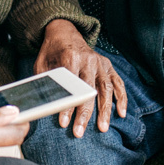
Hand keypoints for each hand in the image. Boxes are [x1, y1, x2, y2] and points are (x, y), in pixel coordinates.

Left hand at [34, 19, 125, 136]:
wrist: (64, 32)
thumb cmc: (51, 51)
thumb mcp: (42, 64)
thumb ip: (45, 82)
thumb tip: (44, 105)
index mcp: (71, 57)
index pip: (70, 87)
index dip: (67, 106)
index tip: (63, 123)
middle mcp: (88, 60)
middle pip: (89, 90)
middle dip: (85, 114)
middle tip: (80, 132)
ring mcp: (100, 62)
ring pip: (105, 89)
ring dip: (105, 110)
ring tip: (103, 128)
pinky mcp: (108, 65)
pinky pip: (117, 83)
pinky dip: (121, 98)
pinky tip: (121, 113)